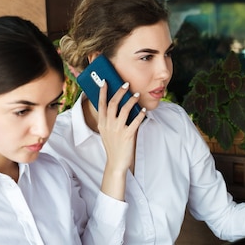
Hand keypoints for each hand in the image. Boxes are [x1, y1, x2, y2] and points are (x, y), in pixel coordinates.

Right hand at [98, 80, 145, 199]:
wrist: (116, 162)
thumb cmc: (112, 145)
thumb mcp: (106, 132)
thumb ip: (109, 120)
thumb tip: (116, 106)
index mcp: (102, 123)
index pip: (101, 104)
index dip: (103, 92)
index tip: (105, 82)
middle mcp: (108, 125)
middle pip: (113, 103)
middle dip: (119, 92)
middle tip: (125, 84)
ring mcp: (117, 130)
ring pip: (124, 110)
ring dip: (131, 100)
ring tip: (137, 94)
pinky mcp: (127, 135)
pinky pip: (135, 121)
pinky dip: (140, 114)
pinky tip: (144, 110)